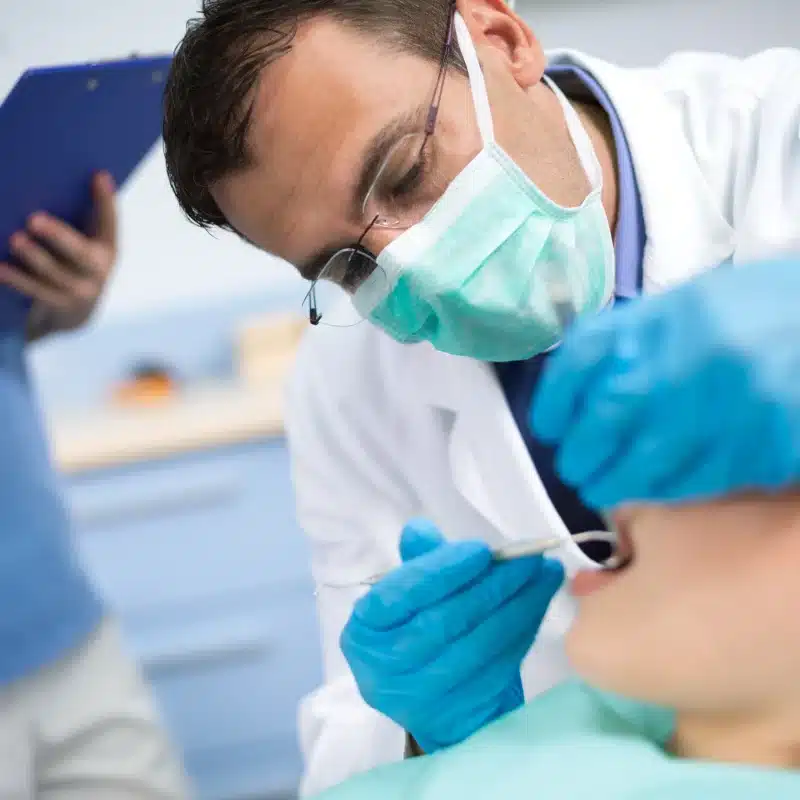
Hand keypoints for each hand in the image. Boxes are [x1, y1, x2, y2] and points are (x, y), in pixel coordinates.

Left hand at [1, 172, 116, 337]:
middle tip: (34, 219)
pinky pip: (35, 291)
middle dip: (58, 235)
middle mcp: (98, 272)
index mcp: (107, 249)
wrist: (75, 313)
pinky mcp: (58, 306)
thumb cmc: (74, 264)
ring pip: (54, 274)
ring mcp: (79, 291)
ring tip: (15, 239)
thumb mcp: (86, 241)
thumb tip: (70, 179)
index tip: (99, 175)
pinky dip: (17, 280)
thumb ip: (83, 217)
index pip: (109, 223)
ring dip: (34, 257)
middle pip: (80, 253)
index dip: (106, 201)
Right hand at [340, 520, 564, 753]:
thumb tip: (420, 530)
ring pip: (477, 644)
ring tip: (545, 574)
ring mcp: (422, 697)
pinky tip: (539, 604)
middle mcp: (384, 668)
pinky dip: (523, 631)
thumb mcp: (411, 594)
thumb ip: (419, 561)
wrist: (436, 699)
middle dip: (492, 585)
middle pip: (443, 621)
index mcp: (365, 630)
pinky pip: (499, 666)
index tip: (481, 550)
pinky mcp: (460, 713)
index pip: (398, 595)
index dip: (441, 571)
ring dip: (518, 606)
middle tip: (528, 558)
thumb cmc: (418, 628)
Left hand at [530, 258, 799, 507]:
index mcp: (660, 317)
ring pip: (646, 465)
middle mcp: (685, 360)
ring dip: (615, 484)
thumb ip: (629, 340)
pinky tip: (656, 488)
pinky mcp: (763, 447)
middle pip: (603, 420)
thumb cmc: (756, 309)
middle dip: (580, 454)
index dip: (552, 402)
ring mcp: (725, 407)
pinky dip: (666, 491)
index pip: (579, 361)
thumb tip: (576, 391)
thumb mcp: (684, 305)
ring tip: (603, 488)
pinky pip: (698, 482)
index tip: (547, 428)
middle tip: (574, 469)